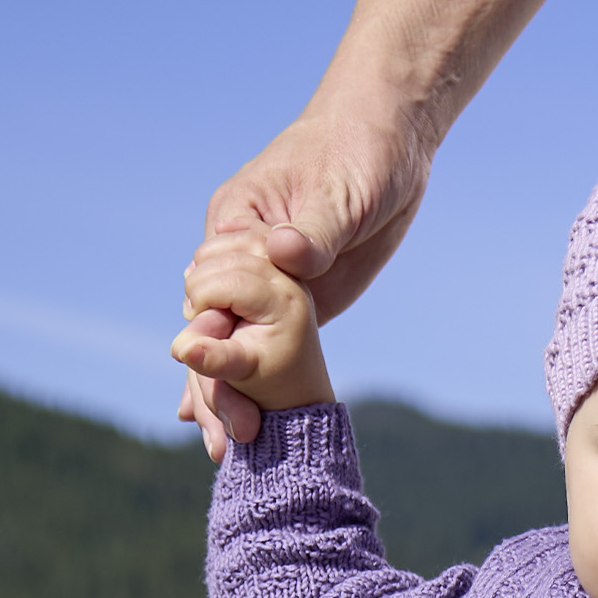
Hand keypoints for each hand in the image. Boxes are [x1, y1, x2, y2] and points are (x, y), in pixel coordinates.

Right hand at [178, 107, 429, 458]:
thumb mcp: (338, 191)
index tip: (209, 372)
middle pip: (212, 326)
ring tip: (224, 452)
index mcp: (237, 223)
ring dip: (226, 393)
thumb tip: (286, 256)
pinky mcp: (296, 303)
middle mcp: (241, 256)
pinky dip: (248, 382)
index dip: (208, 334)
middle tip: (227, 438)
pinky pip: (263, 346)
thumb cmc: (358, 152)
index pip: (207, 287)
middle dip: (214, 381)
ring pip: (233, 343)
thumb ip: (313, 231)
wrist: (390, 145)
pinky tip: (236, 426)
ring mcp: (266, 283)